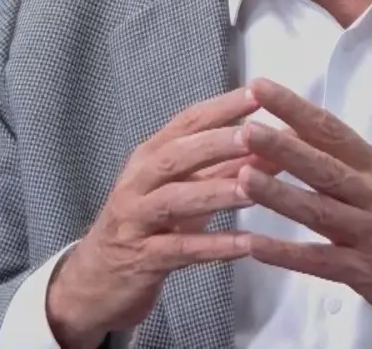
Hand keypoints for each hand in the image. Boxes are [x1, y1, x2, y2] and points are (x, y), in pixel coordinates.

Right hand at [46, 87, 271, 346]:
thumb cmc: (149, 223)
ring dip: (215, 192)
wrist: (97, 279)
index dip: (221, 107)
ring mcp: (136, 219)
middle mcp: (139, 181)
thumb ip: (224, 166)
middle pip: (176, 155)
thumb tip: (274, 142)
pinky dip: (213, 246)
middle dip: (216, 143)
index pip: (187, 122)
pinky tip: (246, 244)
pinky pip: (179, 250)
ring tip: (253, 189)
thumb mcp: (184, 189)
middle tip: (254, 134)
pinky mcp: (141, 259)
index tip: (258, 93)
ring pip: (174, 201)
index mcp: (151, 155)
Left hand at [238, 78, 371, 348]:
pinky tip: (256, 245)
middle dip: (283, 147)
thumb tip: (296, 133)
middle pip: (324, 166)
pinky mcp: (367, 272)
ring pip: (320, 210)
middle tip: (246, 129)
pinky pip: (321, 261)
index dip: (296, 108)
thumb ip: (346, 165)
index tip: (262, 88)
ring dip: (279, 194)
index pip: (333, 130)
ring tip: (241, 178)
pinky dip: (287, 254)